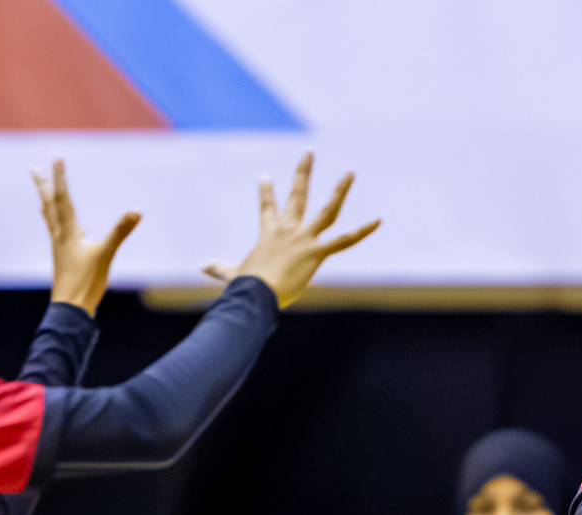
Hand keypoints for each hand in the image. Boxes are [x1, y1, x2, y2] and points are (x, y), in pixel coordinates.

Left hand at [33, 159, 141, 315]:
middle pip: (50, 204)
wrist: (71, 305)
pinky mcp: (62, 255)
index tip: (57, 157)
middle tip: (35, 168)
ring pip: (49, 216)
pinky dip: (51, 219)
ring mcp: (59, 245)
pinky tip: (55, 223)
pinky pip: (54, 230)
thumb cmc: (86, 281)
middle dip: (44, 185)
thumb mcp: (106, 254)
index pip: (63, 197)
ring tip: (41, 190)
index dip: (60, 176)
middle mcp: (60, 234)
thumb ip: (120, 231)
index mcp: (68, 231)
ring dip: (45, 200)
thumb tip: (136, 212)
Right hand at [203, 152, 378, 307]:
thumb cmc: (245, 286)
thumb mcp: (231, 275)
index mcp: (269, 233)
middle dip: (303, 173)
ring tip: (350, 173)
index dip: (267, 192)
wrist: (256, 293)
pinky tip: (378, 221)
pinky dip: (363, 231)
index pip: (267, 207)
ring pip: (327, 210)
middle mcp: (288, 230)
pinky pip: (346, 240)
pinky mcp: (317, 252)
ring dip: (340, 191)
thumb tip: (203, 267)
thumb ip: (220, 269)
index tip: (266, 177)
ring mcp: (304, 239)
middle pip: (298, 195)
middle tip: (309, 154)